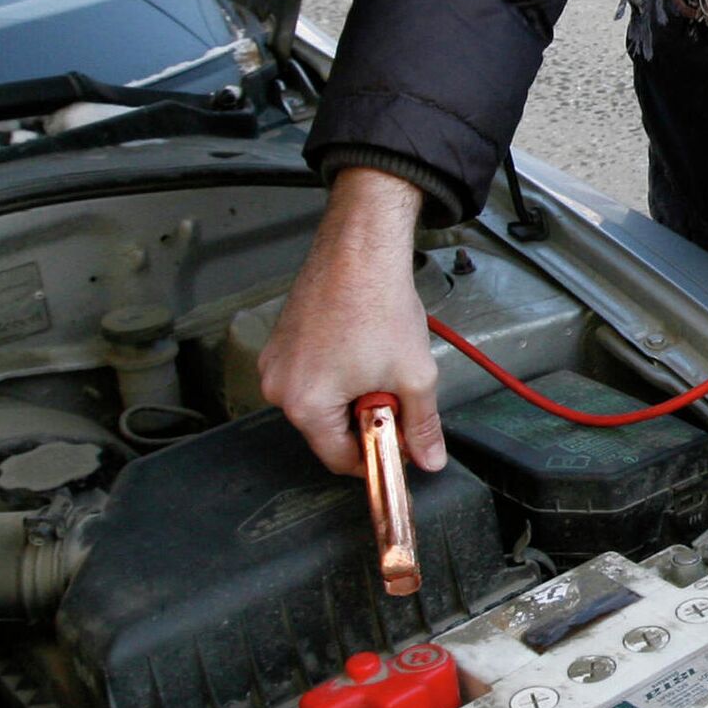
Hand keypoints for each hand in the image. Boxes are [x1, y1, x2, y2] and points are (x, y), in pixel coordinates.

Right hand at [259, 168, 445, 476]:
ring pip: (322, 401)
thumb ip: (422, 427)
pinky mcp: (282, 340)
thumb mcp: (414, 377)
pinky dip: (340, 373)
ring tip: (381, 364)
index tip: (401, 447)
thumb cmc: (378, 303)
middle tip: (397, 395)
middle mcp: (279, 386)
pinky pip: (312, 374)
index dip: (377, 457)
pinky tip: (364, 348)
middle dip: (367, 421)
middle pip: (328, 431)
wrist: (361, 248)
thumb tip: (430, 459)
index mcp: (304, 404)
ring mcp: (276, 360)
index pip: (340, 459)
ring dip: (355, 395)